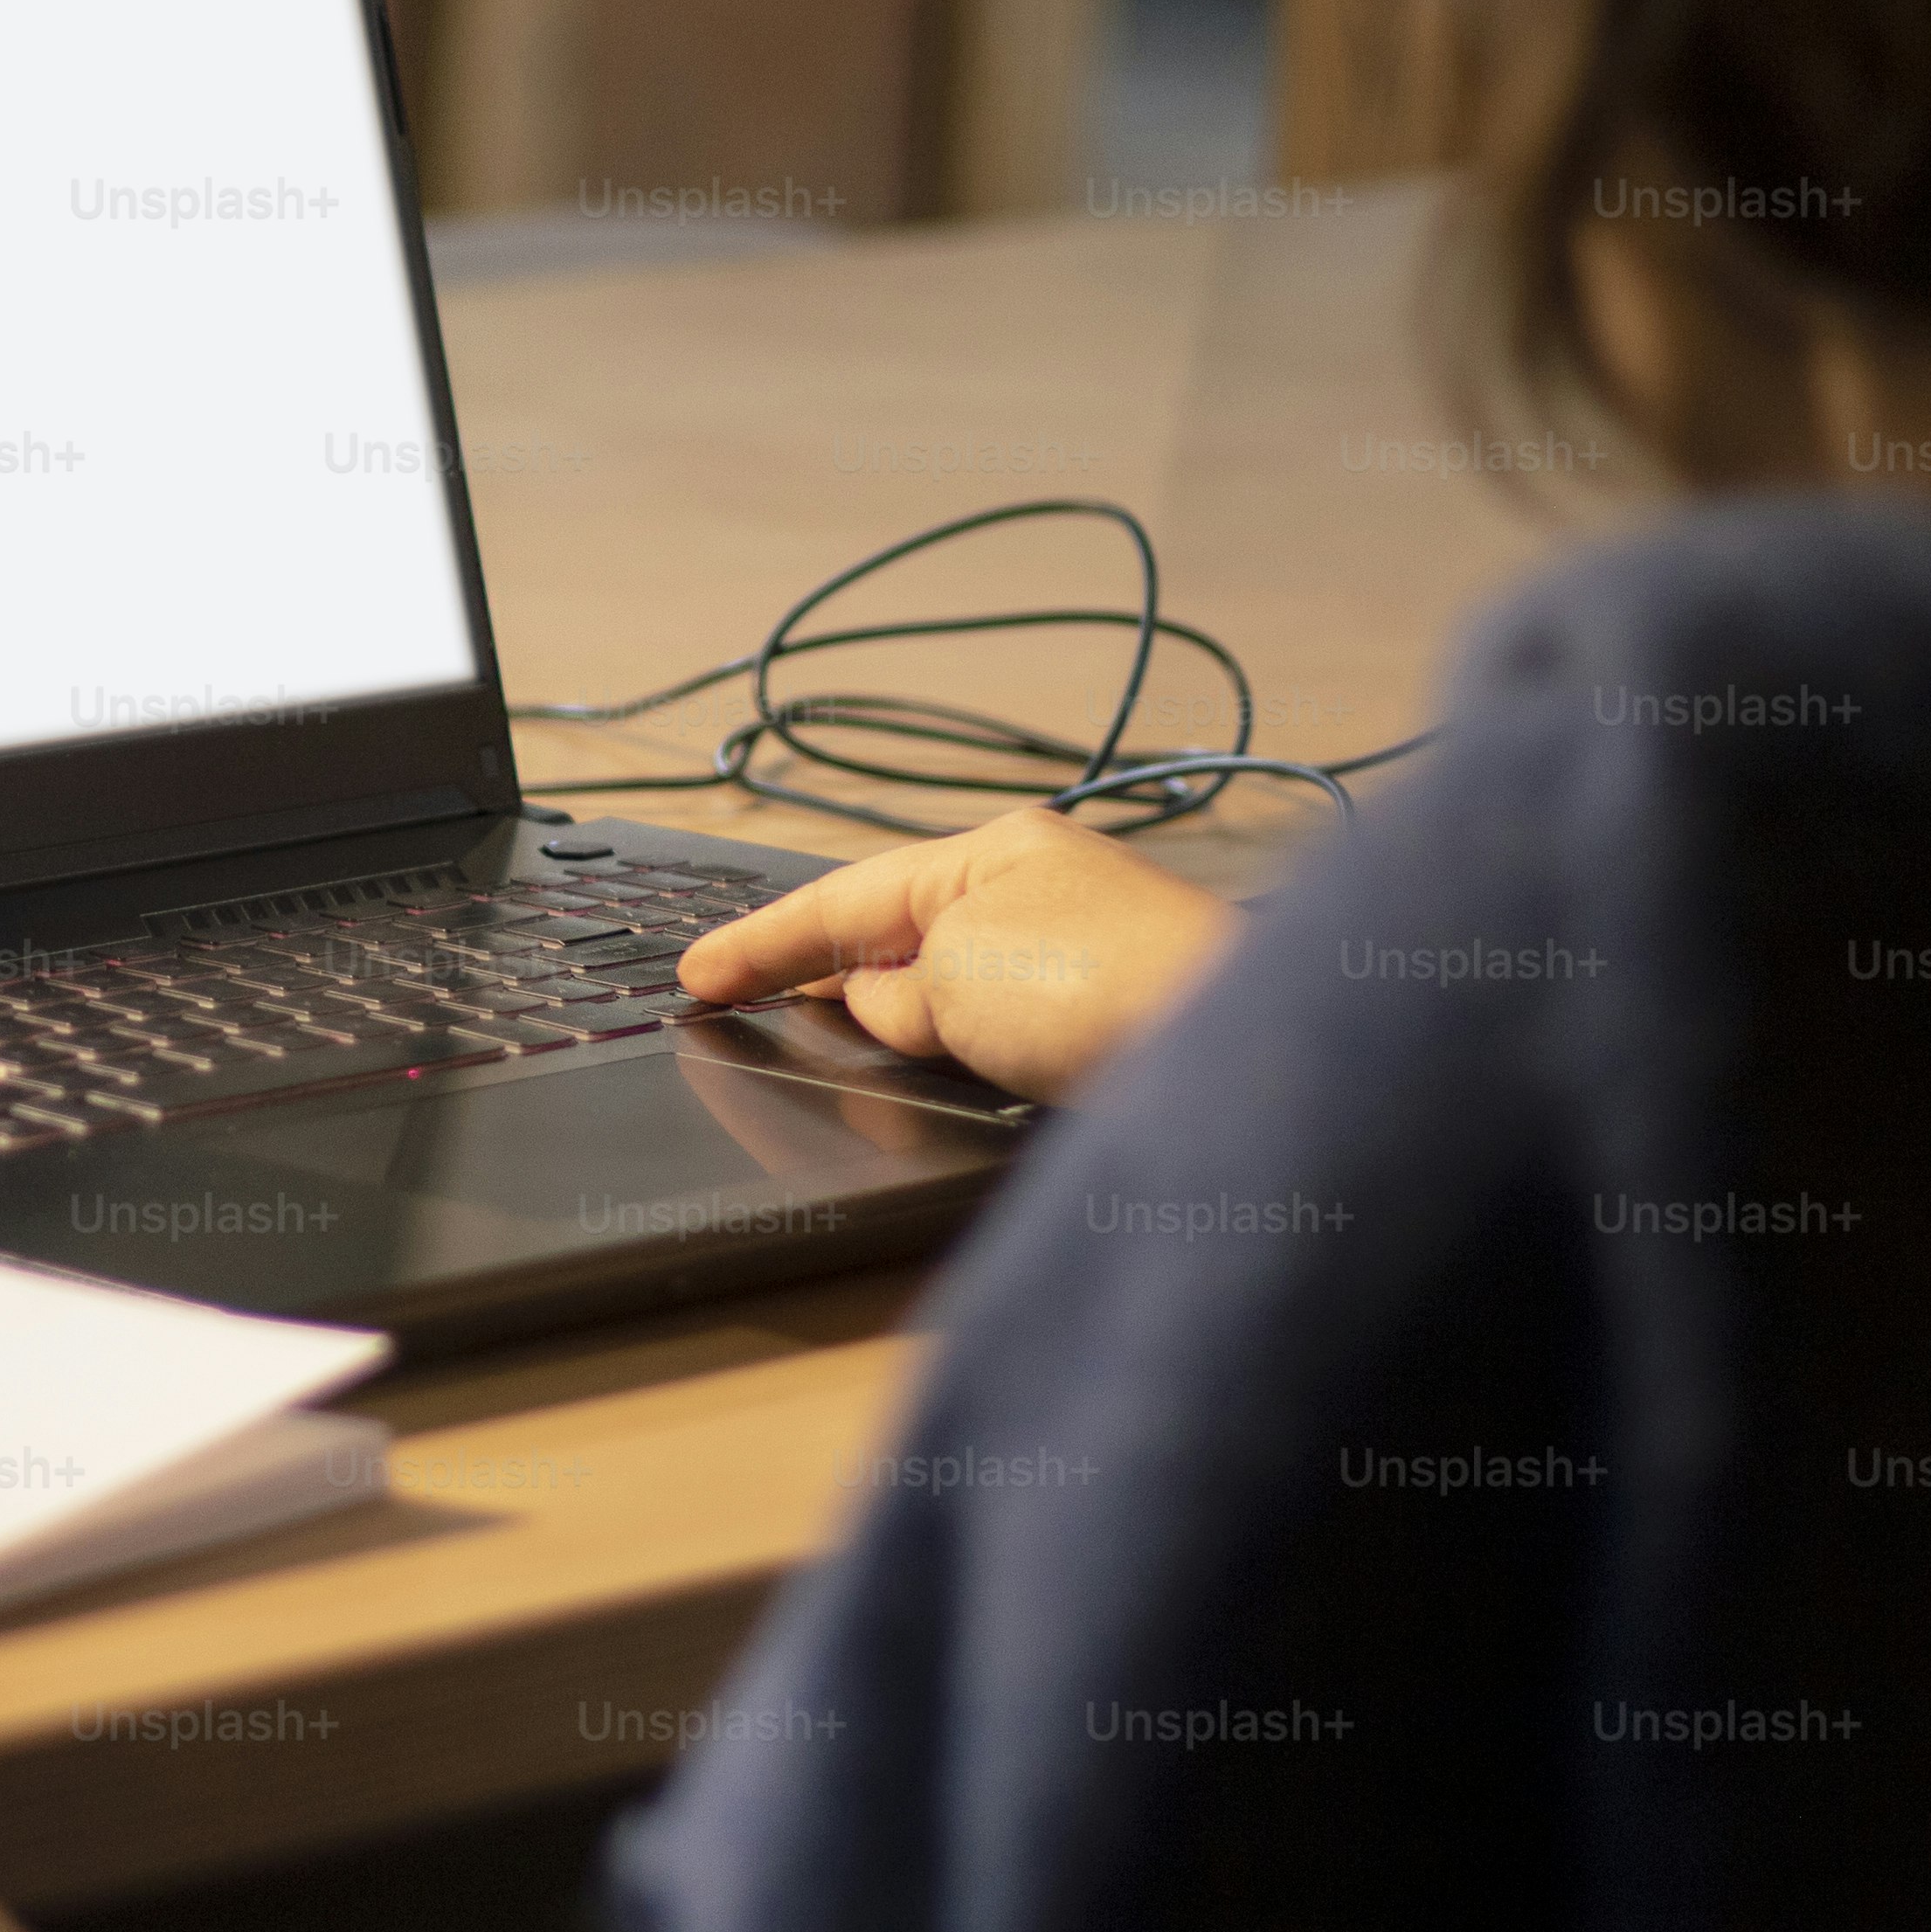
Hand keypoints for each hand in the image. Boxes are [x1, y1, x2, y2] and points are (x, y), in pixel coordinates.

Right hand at [671, 807, 1240, 1103]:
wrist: (1235, 1053)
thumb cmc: (1097, 985)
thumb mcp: (950, 977)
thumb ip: (891, 992)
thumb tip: (880, 1003)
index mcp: (995, 854)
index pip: (845, 896)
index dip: (760, 942)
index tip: (695, 974)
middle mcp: (1041, 893)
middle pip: (899, 937)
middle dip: (827, 974)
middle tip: (744, 1007)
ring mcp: (1078, 958)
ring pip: (949, 991)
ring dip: (899, 1023)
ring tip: (849, 1056)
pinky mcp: (1107, 1023)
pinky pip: (1000, 1034)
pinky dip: (958, 1052)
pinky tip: (952, 1077)